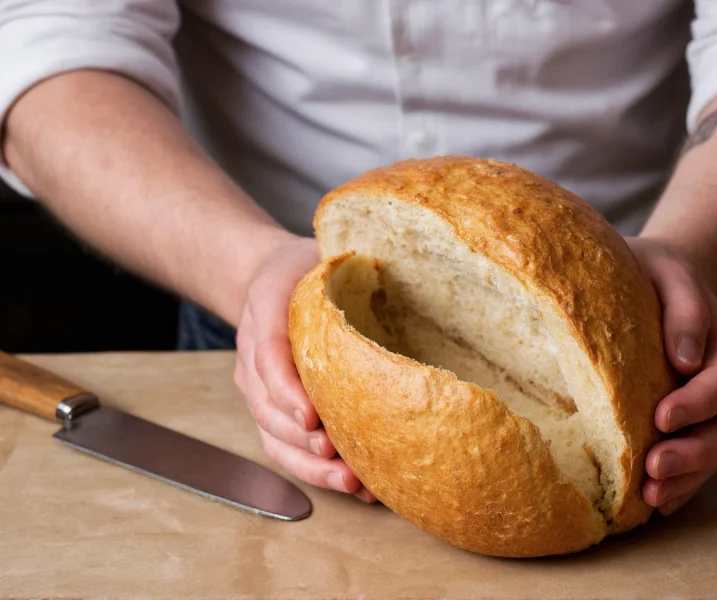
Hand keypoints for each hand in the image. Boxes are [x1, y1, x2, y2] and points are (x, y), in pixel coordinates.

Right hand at [232, 235, 376, 502]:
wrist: (266, 277)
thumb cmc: (305, 267)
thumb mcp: (322, 250)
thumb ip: (349, 261)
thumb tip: (413, 262)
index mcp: (266, 307)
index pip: (268, 353)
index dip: (287, 390)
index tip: (313, 417)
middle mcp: (253, 353)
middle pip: (267, 409)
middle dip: (305, 442)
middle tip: (343, 461)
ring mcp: (258, 387)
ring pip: (274, 437)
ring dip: (313, 466)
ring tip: (354, 484)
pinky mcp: (271, 410)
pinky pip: (285, 448)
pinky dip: (316, 471)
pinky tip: (357, 485)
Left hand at [626, 237, 716, 515]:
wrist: (650, 277)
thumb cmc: (653, 272)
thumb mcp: (667, 272)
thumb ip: (683, 307)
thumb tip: (685, 358)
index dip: (699, 403)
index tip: (662, 416)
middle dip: (695, 452)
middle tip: (654, 465)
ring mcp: (706, 407)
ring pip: (716, 451)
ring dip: (687, 477)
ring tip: (650, 494)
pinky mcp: (686, 424)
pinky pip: (695, 462)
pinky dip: (679, 485)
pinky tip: (653, 501)